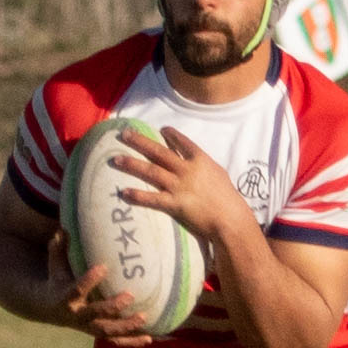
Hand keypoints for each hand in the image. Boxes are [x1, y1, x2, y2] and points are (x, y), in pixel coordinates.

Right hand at [44, 229, 151, 345]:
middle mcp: (78, 316)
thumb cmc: (57, 280)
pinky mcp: (99, 333)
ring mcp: (89, 327)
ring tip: (144, 317)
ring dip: (126, 326)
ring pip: (108, 331)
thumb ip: (59, 248)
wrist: (50, 308)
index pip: (77, 290)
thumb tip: (64, 228)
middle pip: (96, 314)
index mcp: (66, 298)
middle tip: (130, 296)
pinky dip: (132, 341)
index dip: (89, 280)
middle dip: (112, 307)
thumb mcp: (55, 264)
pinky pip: (116, 341)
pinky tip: (149, 339)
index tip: (102, 268)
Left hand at [114, 126, 250, 241]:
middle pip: (159, 152)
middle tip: (124, 134)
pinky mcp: (174, 204)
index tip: (162, 129)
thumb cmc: (229, 199)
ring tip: (116, 159)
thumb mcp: (220, 175)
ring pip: (151, 171)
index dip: (171, 135)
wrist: (231, 219)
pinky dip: (137, 195)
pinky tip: (124, 192)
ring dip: (132, 165)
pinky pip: (152, 198)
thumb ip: (206, 167)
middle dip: (140, 142)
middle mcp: (187, 170)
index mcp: (200, 160)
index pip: (183, 142)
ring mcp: (179, 186)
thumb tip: (198, 164)